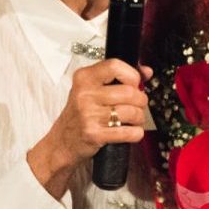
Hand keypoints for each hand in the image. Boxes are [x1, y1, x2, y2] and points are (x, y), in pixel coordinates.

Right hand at [28, 59, 151, 197]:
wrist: (62, 142)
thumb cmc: (79, 114)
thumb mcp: (92, 90)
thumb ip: (119, 77)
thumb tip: (146, 71)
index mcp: (84, 78)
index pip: (115, 66)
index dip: (132, 75)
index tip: (134, 83)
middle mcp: (84, 94)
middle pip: (129, 92)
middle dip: (140, 101)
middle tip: (136, 105)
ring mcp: (88, 114)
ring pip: (132, 112)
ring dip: (139, 118)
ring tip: (133, 119)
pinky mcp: (94, 134)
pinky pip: (128, 132)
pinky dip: (136, 133)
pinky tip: (130, 131)